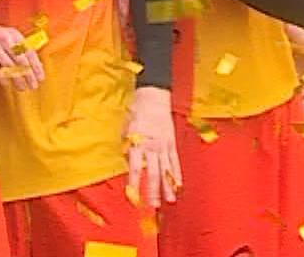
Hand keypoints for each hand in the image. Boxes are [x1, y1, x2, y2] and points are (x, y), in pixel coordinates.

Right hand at [0, 15, 43, 90]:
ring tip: (22, 87)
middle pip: (21, 59)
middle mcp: (5, 38)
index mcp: (14, 34)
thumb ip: (22, 51)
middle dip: (28, 75)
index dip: (36, 66)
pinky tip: (6, 83)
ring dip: (17, 78)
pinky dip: (1, 76)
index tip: (40, 78)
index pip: (29, 51)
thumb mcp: (9, 39)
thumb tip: (37, 66)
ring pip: (9, 65)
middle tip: (33, 86)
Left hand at [124, 86, 180, 205]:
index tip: (133, 196)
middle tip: (153, 205)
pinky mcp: (172, 143)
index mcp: (138, 143)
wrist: (154, 98)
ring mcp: (164, 145)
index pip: (136, 168)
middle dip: (153, 190)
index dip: (135, 184)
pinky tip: (178, 184)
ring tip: (169, 200)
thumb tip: (129, 163)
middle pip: (153, 173)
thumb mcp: (125, 129)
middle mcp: (152, 147)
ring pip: (166, 170)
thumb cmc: (136, 112)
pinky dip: (176, 173)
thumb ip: (127, 148)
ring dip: (167, 186)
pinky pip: (175, 161)